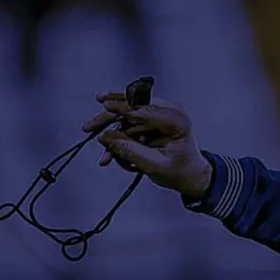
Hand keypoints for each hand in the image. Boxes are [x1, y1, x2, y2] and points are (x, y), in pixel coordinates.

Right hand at [83, 92, 213, 198]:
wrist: (190, 174)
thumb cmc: (179, 171)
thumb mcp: (155, 165)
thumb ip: (130, 151)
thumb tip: (105, 138)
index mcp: (178, 121)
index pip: (147, 109)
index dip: (125, 108)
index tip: (105, 107)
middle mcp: (169, 111)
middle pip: (134, 105)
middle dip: (110, 113)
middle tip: (91, 122)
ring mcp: (159, 114)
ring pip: (128, 112)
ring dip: (109, 123)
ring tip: (89, 130)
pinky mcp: (151, 120)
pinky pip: (129, 122)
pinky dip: (116, 134)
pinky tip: (106, 153)